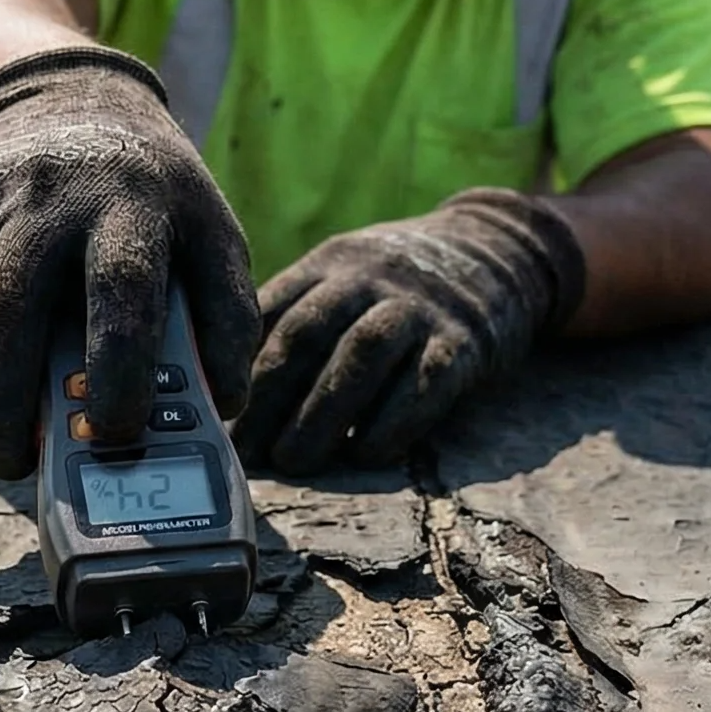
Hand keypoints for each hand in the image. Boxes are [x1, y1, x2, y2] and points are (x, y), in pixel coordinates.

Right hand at [0, 46, 260, 481]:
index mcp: (129, 201)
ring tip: (6, 434)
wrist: (59, 97)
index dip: (118, 366)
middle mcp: (47, 194)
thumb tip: (222, 405)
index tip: (119, 430)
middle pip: (8, 307)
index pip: (121, 288)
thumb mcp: (211, 231)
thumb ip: (228, 316)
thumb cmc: (150, 192)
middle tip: (19, 464)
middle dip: (8, 399)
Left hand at [231, 189, 586, 477]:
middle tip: (247, 449)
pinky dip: (392, 421)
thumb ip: (295, 314)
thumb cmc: (397, 284)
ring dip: (322, 413)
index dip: (237, 363)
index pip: (272, 310)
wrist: (498, 251)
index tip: (212, 413)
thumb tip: (230, 383)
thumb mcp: (344, 275)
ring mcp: (419, 308)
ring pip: (360, 356)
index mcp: (329, 264)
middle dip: (270, 396)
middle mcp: (370, 279)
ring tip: (296, 460)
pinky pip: (424, 382)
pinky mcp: (464, 341)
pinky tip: (364, 452)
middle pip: (308, 333)